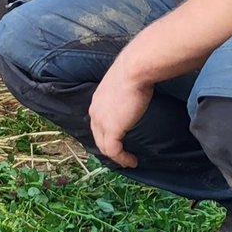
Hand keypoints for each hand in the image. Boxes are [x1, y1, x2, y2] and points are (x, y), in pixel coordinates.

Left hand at [88, 52, 155, 168]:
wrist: (134, 70)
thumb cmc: (133, 71)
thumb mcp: (123, 84)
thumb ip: (124, 92)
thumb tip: (135, 94)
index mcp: (97, 101)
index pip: (97, 123)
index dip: (106, 134)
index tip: (119, 140)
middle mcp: (95, 112)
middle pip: (98, 137)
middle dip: (109, 148)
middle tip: (122, 155)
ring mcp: (102, 121)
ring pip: (104, 146)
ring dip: (116, 157)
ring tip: (128, 161)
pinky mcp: (112, 129)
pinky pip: (113, 151)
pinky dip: (122, 159)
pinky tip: (132, 161)